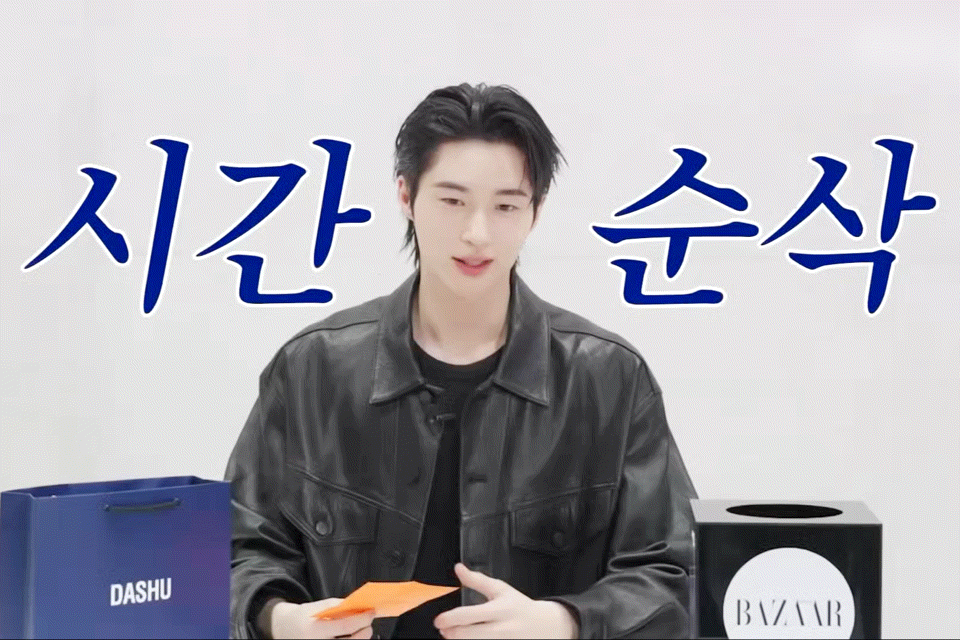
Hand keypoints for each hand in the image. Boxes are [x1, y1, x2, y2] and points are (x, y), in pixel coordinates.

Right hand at [270, 598, 374, 638]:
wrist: (283, 630)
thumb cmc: (301, 617)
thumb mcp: (316, 607)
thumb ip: (336, 606)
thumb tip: (358, 606)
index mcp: (315, 629)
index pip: (346, 625)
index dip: (362, 619)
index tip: (371, 612)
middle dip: (365, 631)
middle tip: (369, 622)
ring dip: (360, 638)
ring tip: (362, 629)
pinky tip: (353, 637)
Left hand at [433, 563, 578, 638]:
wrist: (546, 627)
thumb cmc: (521, 608)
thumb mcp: (501, 590)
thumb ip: (478, 580)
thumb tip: (459, 569)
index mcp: (499, 609)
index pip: (468, 615)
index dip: (448, 619)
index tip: (439, 620)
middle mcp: (501, 629)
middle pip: (466, 636)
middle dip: (450, 633)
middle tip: (445, 629)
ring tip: (457, 635)